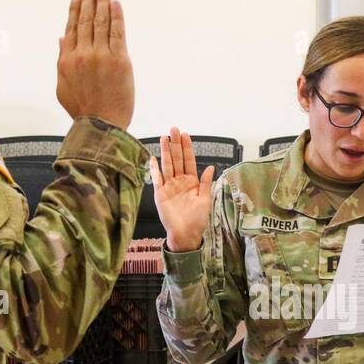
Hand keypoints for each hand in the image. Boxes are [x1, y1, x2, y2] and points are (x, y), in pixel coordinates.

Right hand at [56, 0, 134, 127]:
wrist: (101, 125)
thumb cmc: (83, 110)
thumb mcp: (63, 87)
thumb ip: (62, 60)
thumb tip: (62, 38)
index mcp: (67, 59)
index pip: (72, 26)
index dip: (75, 7)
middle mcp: (83, 54)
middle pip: (86, 18)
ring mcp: (101, 56)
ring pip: (100, 21)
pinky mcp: (119, 60)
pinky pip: (117, 32)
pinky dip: (116, 16)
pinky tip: (115, 3)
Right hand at [151, 127, 214, 252]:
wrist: (186, 234)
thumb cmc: (197, 220)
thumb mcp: (205, 200)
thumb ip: (206, 183)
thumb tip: (211, 167)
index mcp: (192, 182)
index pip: (189, 160)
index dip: (187, 147)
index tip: (185, 134)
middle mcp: (180, 181)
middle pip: (177, 159)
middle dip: (175, 144)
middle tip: (173, 129)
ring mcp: (169, 186)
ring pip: (167, 165)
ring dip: (166, 152)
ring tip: (164, 138)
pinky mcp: (161, 194)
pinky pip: (157, 179)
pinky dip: (154, 169)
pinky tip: (153, 158)